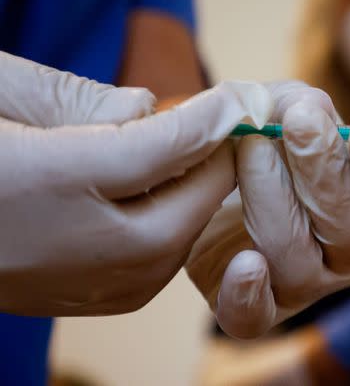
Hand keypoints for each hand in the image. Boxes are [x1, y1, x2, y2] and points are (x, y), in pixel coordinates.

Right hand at [0, 52, 269, 315]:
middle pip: (200, 192)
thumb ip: (73, 98)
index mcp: (65, 183)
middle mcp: (99, 250)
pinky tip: (156, 182)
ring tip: (191, 141)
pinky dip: (173, 212)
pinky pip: (167, 247)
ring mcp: (109, 285)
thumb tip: (147, 105)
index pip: (179, 144)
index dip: (219, 113)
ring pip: (189, 222)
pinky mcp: (108, 297)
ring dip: (197, 182)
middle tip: (225, 113)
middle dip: (216, 151)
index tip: (244, 92)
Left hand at [186, 82, 349, 338]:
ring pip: (299, 259)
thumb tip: (305, 106)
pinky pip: (255, 316)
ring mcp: (307, 282)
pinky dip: (248, 291)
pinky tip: (243, 261)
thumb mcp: (279, 113)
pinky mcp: (257, 309)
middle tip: (299, 121)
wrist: (213, 194)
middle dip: (325, 169)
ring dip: (272, 198)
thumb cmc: (265, 148)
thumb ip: (295, 103)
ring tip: (249, 148)